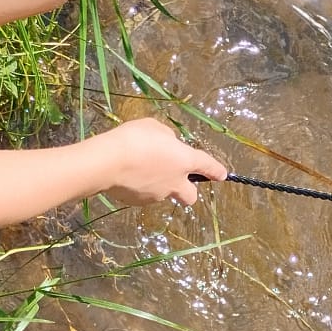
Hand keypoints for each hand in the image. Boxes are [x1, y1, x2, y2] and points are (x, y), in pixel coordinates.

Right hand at [100, 118, 225, 206]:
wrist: (108, 162)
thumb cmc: (134, 138)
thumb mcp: (154, 127)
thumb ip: (166, 137)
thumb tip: (168, 145)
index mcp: (184, 160)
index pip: (207, 165)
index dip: (216, 170)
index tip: (222, 175)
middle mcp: (175, 181)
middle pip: (190, 196)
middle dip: (188, 191)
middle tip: (177, 180)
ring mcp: (158, 195)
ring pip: (164, 193)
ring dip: (158, 184)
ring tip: (138, 167)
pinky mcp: (139, 202)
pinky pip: (145, 194)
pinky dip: (140, 187)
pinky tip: (128, 175)